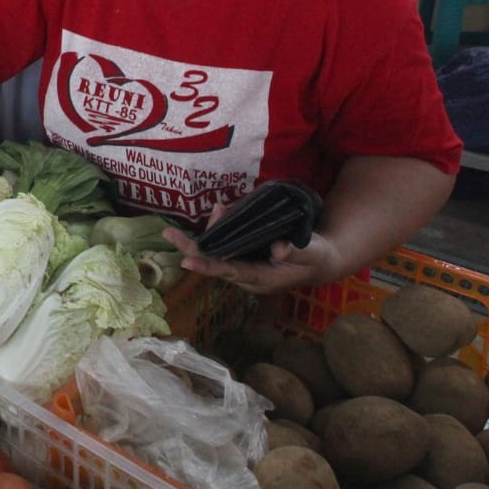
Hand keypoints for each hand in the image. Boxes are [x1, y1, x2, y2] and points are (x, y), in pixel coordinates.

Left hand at [164, 209, 343, 295]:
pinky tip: (221, 211)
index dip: (207, 266)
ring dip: (210, 232)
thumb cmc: (317, 258)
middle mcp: (246, 277)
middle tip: (168, 232)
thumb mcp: (313, 253)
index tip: (186, 261)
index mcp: (261, 280)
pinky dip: (220, 229)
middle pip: (213, 263)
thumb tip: (277, 249)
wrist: (320, 262)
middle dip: (192, 248)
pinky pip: (224, 245)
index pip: (229, 272)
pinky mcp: (243, 257)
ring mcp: (243, 267)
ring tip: (217, 208)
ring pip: (217, 252)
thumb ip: (296, 251)